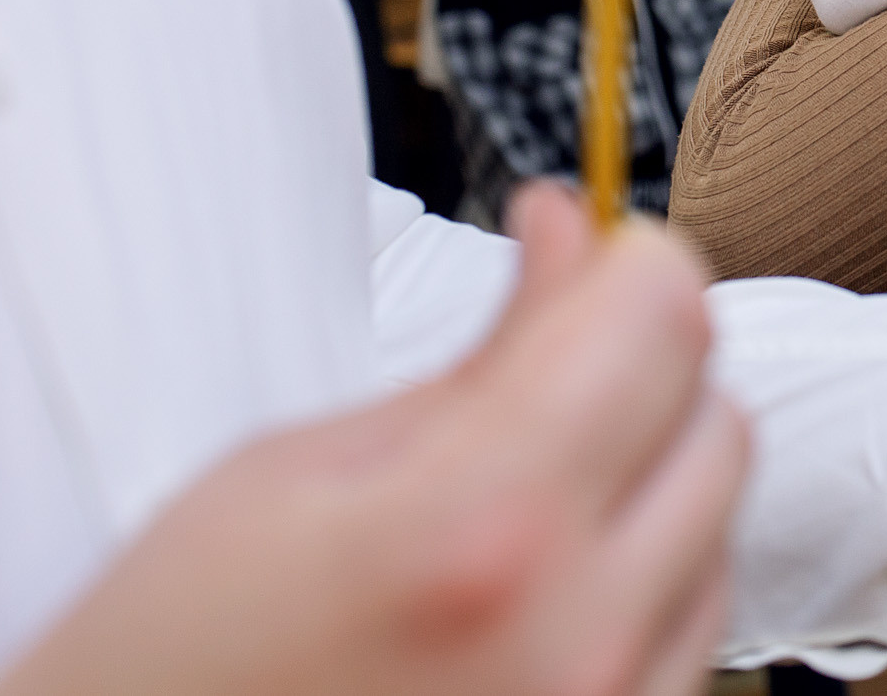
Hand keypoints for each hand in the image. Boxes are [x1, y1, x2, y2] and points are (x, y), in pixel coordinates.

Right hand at [0, 186, 746, 695]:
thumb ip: (479, 349)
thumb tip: (575, 234)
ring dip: (652, 480)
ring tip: (518, 498)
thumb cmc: (164, 671)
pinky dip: (646, 581)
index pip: (662, 320)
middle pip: (718, 419)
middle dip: (645, 367)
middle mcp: (577, 637)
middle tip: (544, 367)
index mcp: (480, 530)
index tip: (590, 250)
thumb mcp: (291, 472)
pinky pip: (696, 630)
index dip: (629, 259)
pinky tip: (543, 582)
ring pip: (722, 526)